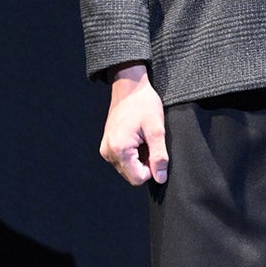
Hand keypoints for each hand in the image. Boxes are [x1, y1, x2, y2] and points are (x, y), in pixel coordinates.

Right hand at [100, 65, 167, 184]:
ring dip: (138, 159)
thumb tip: (160, 177)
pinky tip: (136, 138)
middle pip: (131, 176)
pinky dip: (132, 154)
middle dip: (144, 164)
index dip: (151, 170)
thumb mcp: (157, 130)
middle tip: (149, 143)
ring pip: (127, 169)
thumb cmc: (143, 104)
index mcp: (119, 149)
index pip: (137, 179)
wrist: (129, 87)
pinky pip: (122, 160)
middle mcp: (108, 152)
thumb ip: (159, 156)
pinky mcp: (107, 145)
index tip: (155, 152)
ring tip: (142, 139)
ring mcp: (105, 149)